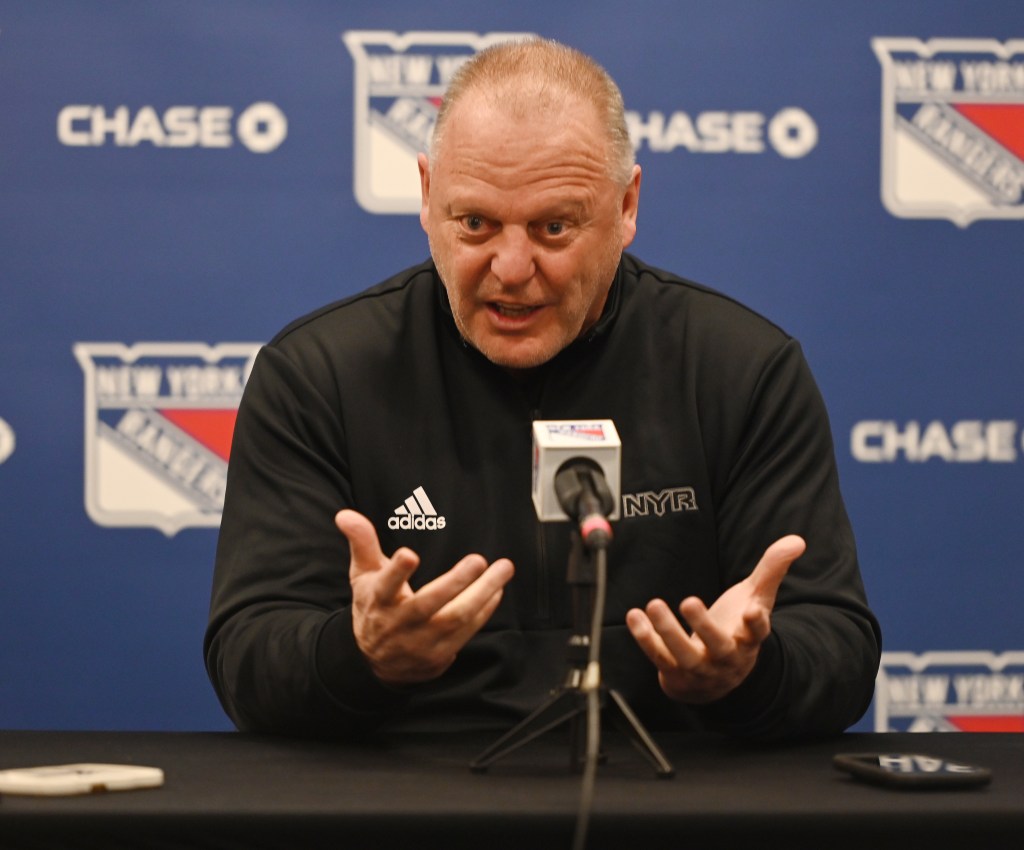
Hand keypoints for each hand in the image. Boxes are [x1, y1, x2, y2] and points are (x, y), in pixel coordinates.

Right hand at [335, 509, 514, 685]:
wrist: (375, 663)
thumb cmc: (373, 608)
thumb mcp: (363, 575)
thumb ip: (362, 543)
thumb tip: (346, 514)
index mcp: (378, 600)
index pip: (385, 585)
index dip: (396, 571)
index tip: (409, 555)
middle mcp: (399, 623)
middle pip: (428, 604)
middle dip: (455, 582)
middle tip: (478, 560)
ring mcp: (420, 642)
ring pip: (455, 618)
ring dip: (483, 594)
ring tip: (503, 569)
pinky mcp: (439, 654)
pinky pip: (467, 631)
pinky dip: (484, 609)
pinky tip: (496, 590)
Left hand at [625, 535, 805, 703]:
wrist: (717, 677)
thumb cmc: (737, 629)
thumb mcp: (756, 600)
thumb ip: (772, 570)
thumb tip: (797, 540)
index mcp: (749, 640)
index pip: (758, 634)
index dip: (756, 624)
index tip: (753, 611)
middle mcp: (726, 658)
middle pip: (718, 646)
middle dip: (704, 626)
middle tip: (689, 601)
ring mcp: (699, 669)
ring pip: (684, 656)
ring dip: (668, 632)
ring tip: (654, 604)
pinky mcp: (675, 674)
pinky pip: (658, 658)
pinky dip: (645, 638)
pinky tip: (635, 616)